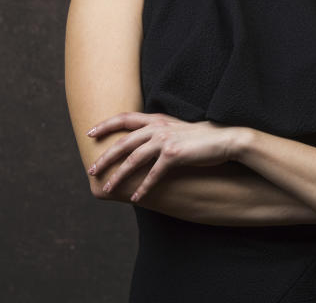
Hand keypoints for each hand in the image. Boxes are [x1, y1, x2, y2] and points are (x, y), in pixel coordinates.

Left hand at [86, 112, 240, 202]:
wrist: (225, 140)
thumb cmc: (201, 137)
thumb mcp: (176, 129)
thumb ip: (159, 131)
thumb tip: (143, 141)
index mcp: (156, 119)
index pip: (124, 118)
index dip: (106, 125)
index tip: (90, 133)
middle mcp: (158, 127)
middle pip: (123, 142)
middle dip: (105, 157)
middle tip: (91, 170)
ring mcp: (165, 140)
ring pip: (134, 159)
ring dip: (119, 176)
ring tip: (108, 188)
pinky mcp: (175, 155)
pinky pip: (154, 174)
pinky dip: (144, 187)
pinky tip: (137, 198)